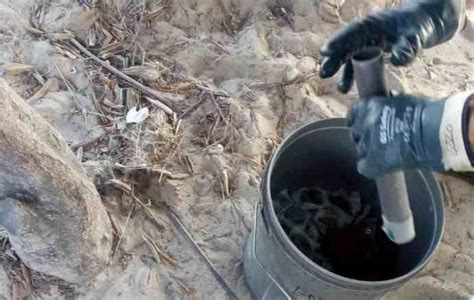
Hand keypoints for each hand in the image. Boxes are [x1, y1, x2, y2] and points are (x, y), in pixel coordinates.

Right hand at [320, 0, 460, 92]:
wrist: (424, 24)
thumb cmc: (418, 27)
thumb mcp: (415, 36)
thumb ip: (407, 47)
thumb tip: (396, 61)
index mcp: (372, 24)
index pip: (352, 32)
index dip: (338, 42)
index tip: (326, 51)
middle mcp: (364, 33)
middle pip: (345, 46)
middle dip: (334, 60)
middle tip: (324, 73)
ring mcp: (364, 43)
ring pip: (348, 57)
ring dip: (342, 72)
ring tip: (341, 88)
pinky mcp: (368, 53)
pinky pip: (355, 64)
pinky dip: (350, 75)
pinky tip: (347, 88)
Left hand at [347, 93, 472, 177]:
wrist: (433, 133)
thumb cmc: (424, 114)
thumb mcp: (402, 100)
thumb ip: (389, 101)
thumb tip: (388, 97)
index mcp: (369, 106)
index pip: (354, 113)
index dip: (357, 120)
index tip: (362, 124)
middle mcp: (364, 123)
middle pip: (356, 133)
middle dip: (365, 136)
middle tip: (379, 140)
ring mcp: (366, 144)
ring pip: (361, 150)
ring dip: (371, 151)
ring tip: (388, 152)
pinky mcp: (372, 162)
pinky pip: (363, 166)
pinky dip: (372, 167)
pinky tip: (382, 166)